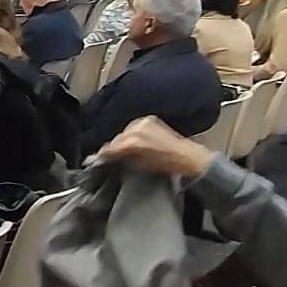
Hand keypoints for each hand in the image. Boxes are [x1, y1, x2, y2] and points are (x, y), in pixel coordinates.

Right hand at [96, 117, 215, 178]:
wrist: (187, 156)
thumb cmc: (167, 164)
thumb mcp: (140, 166)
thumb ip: (124, 159)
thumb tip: (114, 158)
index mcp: (132, 141)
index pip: (111, 147)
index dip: (104, 154)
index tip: (99, 158)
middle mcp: (136, 128)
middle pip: (117, 138)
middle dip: (114, 147)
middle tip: (109, 155)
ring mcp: (144, 122)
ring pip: (125, 131)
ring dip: (122, 140)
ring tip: (122, 150)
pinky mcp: (150, 119)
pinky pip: (134, 127)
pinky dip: (131, 133)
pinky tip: (133, 141)